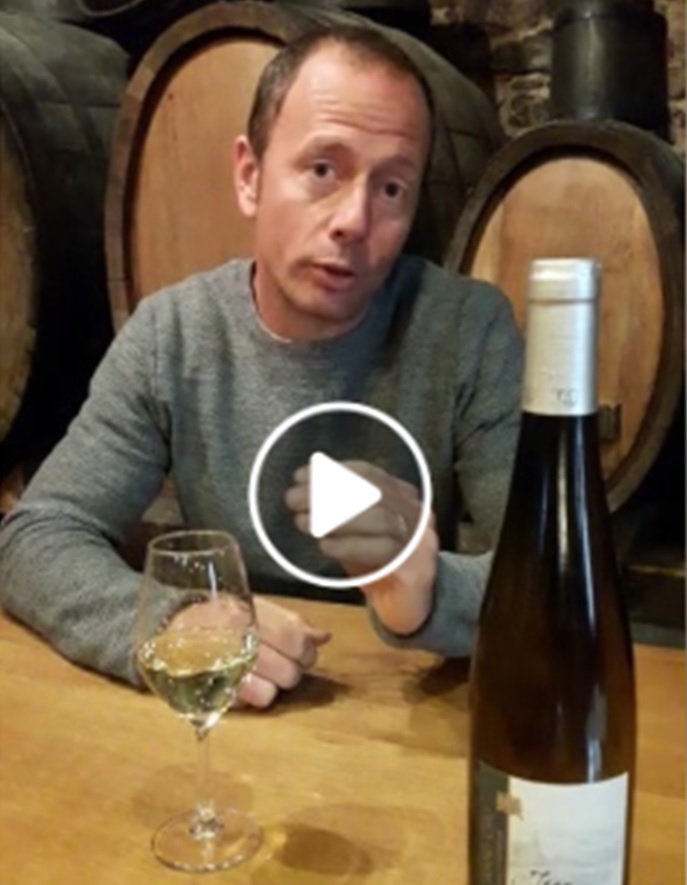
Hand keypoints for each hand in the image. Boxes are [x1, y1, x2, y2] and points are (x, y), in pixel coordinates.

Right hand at [170, 596, 329, 708]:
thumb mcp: (252, 608)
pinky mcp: (211, 691)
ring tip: (261, 675)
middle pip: (288, 670)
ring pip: (272, 692)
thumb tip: (323, 637)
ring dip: (272, 687)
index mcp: (248, 611)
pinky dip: (252, 696)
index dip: (307, 650)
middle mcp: (234, 637)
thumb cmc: (216, 617)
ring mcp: (221, 665)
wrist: (166, 632)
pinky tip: (244, 683)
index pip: (294, 636)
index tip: (305, 652)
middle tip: (281, 665)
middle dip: (291, 671)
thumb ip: (288, 622)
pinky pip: (250, 703)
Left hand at [285, 460, 437, 636]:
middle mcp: (417, 514)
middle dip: (328, 493)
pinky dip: (349, 546)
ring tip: (303, 522)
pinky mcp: (417, 569)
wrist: (411, 610)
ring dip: (334, 518)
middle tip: (293, 499)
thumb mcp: (357, 534)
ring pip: (379, 518)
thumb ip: (340, 513)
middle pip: (372, 492)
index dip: (333, 472)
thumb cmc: (380, 569)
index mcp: (403, 498)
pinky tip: (325, 546)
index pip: (369, 474)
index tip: (301, 475)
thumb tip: (305, 491)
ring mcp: (421, 541)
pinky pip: (382, 550)